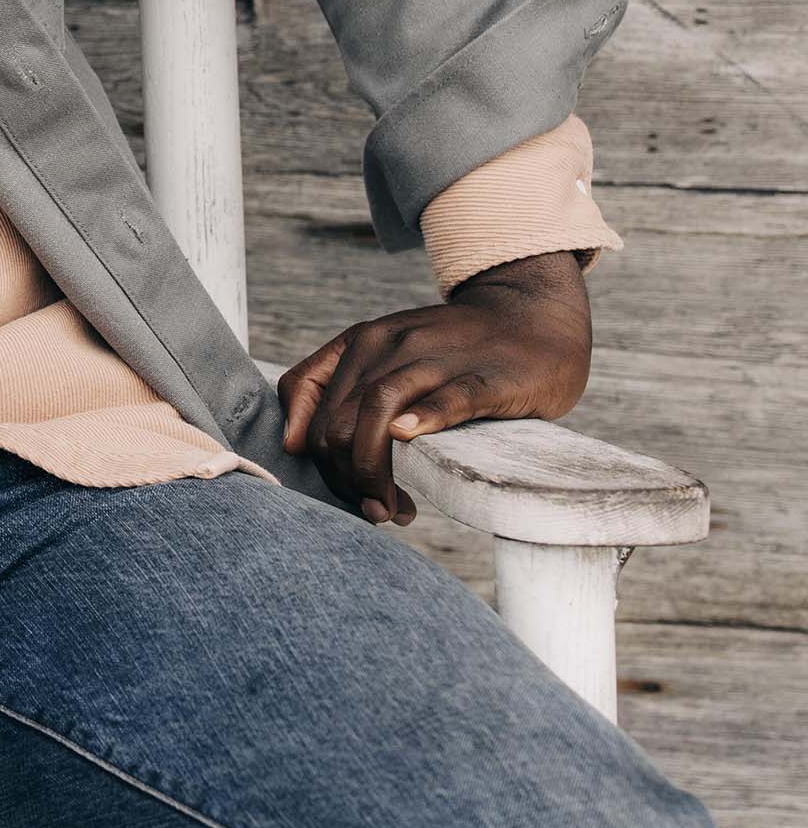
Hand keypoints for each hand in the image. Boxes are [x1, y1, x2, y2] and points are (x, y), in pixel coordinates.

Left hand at [276, 250, 592, 525]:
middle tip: (377, 508)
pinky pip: (446, 400)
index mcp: (362, 341)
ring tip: (394, 509)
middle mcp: (389, 344)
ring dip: (375, 471)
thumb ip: (343, 393)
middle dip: (346, 477)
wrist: (535, 318)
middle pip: (336, 419)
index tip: (340, 482)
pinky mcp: (484, 378)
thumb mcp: (390, 357)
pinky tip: (411, 445)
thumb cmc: (456, 352)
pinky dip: (422, 423)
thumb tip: (293, 445)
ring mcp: (436, 357)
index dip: (310, 450)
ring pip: (377, 410)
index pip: (302, 394)